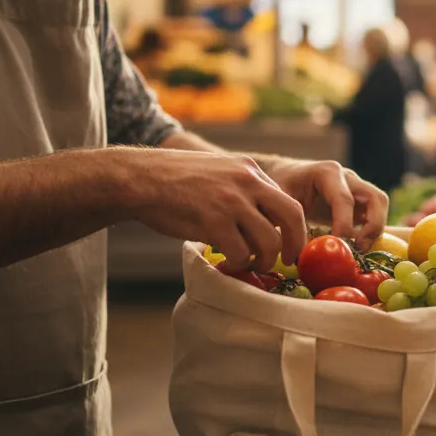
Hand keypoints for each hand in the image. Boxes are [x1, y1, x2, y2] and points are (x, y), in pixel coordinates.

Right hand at [125, 149, 306, 273]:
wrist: (140, 179)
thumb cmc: (175, 181)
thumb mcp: (219, 172)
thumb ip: (243, 191)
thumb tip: (263, 222)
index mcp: (250, 170)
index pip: (288, 202)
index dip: (295, 229)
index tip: (290, 246)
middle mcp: (247, 182)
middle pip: (292, 217)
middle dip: (293, 245)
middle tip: (284, 261)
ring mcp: (231, 201)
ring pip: (269, 240)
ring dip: (264, 260)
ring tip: (250, 265)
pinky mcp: (213, 221)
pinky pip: (240, 252)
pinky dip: (238, 263)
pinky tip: (227, 262)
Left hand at [264, 159, 388, 248]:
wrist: (286, 175)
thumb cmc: (281, 186)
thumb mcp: (279, 200)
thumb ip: (288, 221)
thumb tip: (298, 253)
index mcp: (327, 173)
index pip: (344, 199)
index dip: (344, 225)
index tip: (336, 246)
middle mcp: (347, 177)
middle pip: (375, 197)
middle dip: (373, 225)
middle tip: (359, 249)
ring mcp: (356, 187)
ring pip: (380, 204)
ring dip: (376, 228)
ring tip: (360, 249)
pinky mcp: (359, 200)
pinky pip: (374, 213)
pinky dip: (371, 230)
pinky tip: (357, 246)